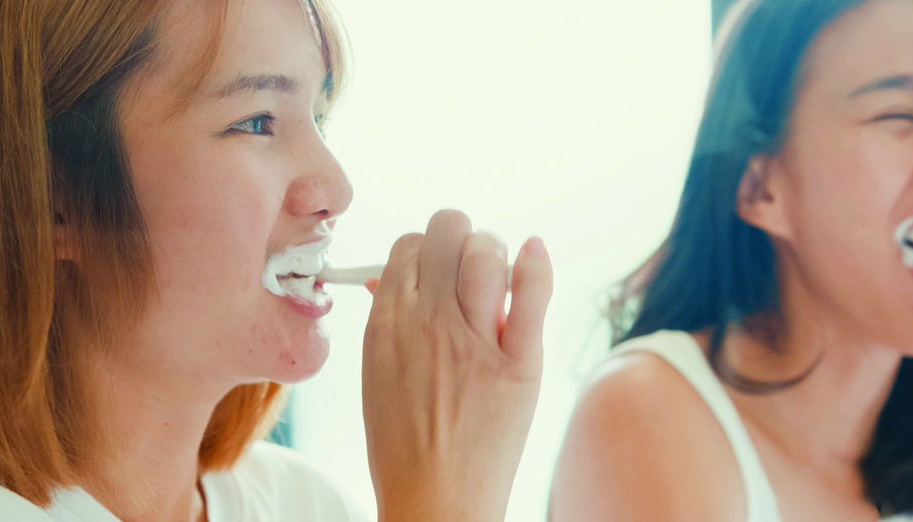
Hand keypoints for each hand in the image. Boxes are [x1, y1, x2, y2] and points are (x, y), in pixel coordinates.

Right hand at [361, 210, 552, 521]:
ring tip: (498, 280)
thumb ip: (386, 319)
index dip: (428, 250)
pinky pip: (532, 293)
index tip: (439, 271)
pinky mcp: (518, 365)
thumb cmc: (404, 443)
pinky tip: (534, 253)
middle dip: (462, 239)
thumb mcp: (377, 372)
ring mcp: (473, 341)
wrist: (435, 501)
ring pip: (487, 251)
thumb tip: (388, 276)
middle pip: (448, 231)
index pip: (409, 245)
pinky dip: (536, 264)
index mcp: (386, 323)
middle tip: (471, 269)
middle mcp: (428, 322)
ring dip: (494, 252)